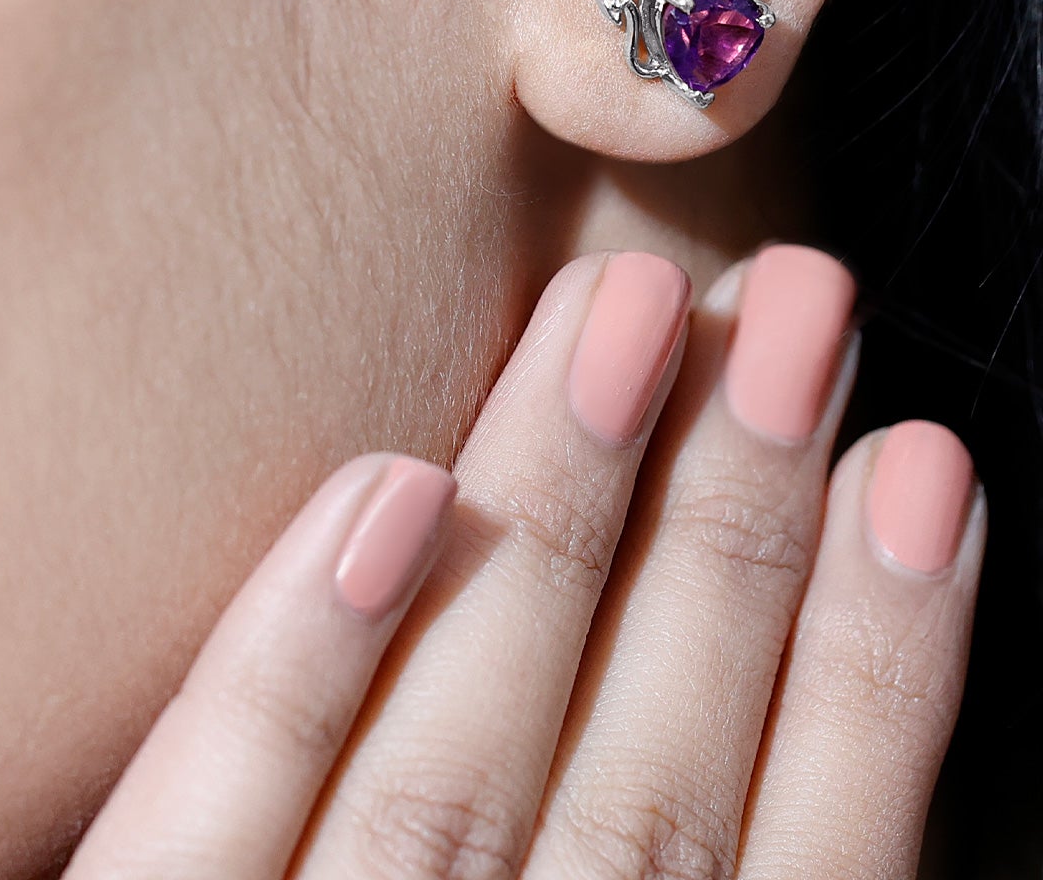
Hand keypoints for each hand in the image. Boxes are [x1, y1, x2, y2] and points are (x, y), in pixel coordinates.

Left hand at [68, 246, 981, 878]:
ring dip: (557, 526)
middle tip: (800, 305)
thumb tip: (752, 713)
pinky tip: (383, 488)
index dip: (875, 672)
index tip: (926, 465)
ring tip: (639, 311)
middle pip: (637, 784)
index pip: (779, 870)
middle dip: (733, 537)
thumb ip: (616, 868)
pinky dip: (299, 664)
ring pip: (451, 760)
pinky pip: (202, 821)